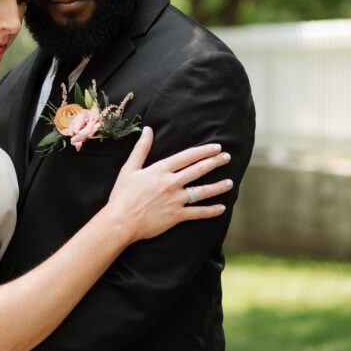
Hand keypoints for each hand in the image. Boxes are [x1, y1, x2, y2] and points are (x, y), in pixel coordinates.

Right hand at [107, 127, 232, 244]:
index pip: (187, 156)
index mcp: (160, 170)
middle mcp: (171, 183)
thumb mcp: (129, 168)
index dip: (204, 151)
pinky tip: (221, 208)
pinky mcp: (176, 216)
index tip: (216, 147)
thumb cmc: (122, 195)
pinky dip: (211, 211)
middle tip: (228, 158)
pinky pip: (198, 213)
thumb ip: (141, 148)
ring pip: (203, 191)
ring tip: (230, 182)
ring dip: (218, 186)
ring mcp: (175, 200)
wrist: (120, 221)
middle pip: (199, 170)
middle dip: (215, 162)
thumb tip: (148, 129)